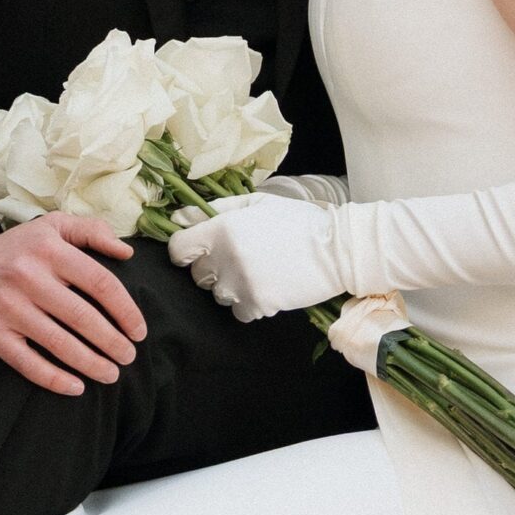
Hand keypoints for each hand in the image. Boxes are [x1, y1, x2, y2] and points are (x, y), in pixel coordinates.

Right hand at [0, 213, 146, 394]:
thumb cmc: (16, 247)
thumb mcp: (52, 226)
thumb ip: (92, 231)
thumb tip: (127, 251)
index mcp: (50, 251)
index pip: (100, 282)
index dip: (126, 310)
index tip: (139, 330)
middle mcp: (29, 278)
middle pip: (83, 317)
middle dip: (113, 342)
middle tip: (129, 357)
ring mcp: (9, 308)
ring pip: (59, 343)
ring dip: (91, 363)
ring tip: (111, 374)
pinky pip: (28, 363)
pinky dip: (54, 379)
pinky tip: (76, 386)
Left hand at [168, 193, 350, 321]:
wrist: (336, 249)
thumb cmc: (296, 220)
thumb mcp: (256, 203)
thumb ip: (214, 209)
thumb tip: (179, 217)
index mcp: (222, 229)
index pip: (178, 249)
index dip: (184, 251)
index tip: (196, 252)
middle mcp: (226, 258)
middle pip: (197, 274)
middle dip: (211, 268)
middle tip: (238, 258)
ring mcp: (241, 284)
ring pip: (216, 294)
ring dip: (230, 286)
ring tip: (256, 272)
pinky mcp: (258, 305)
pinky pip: (238, 311)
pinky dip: (249, 303)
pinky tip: (267, 287)